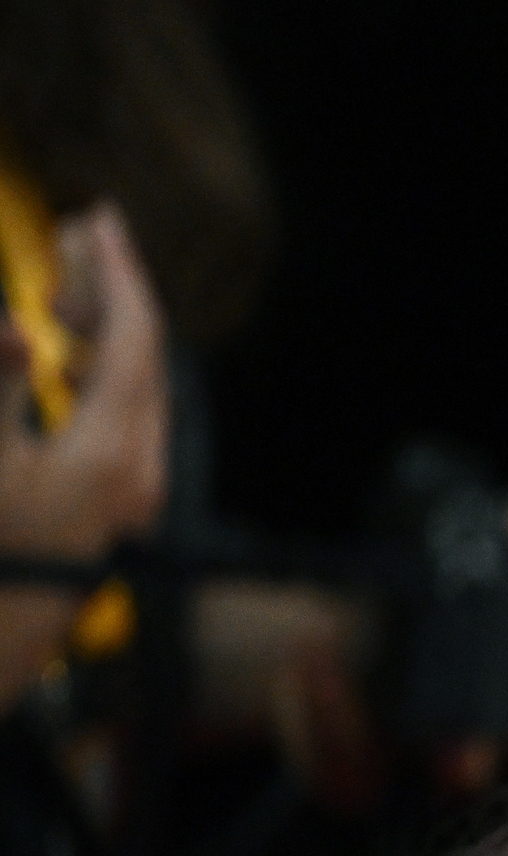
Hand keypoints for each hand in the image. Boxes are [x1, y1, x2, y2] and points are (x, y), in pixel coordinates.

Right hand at [0, 207, 171, 690]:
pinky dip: (97, 377)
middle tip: (77, 237)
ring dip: (103, 334)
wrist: (1, 637)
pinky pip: (122, 420)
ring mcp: (135, 491)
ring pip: (135, 388)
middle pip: (144, 356)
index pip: (135, 337)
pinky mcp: (117, 508)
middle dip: (112, 292)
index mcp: (114, 450)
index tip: (98, 218)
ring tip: (60, 292)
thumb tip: (8, 324)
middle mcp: (141, 468)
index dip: (115, 271)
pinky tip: (61, 360)